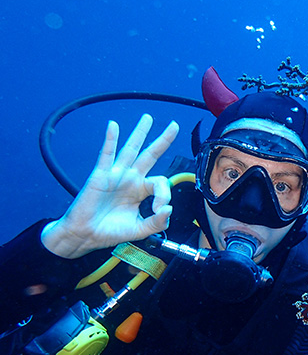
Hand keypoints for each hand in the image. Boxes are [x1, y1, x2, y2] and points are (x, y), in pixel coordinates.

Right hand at [41, 113, 179, 257]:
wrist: (85, 236)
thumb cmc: (110, 231)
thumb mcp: (140, 229)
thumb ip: (157, 222)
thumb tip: (169, 210)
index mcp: (140, 190)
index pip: (160, 183)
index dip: (165, 195)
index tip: (161, 210)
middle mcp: (130, 179)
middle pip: (150, 155)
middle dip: (162, 140)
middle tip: (174, 126)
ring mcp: (116, 174)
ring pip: (131, 149)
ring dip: (140, 133)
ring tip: (148, 118)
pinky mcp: (100, 175)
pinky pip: (106, 154)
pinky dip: (110, 139)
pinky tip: (114, 125)